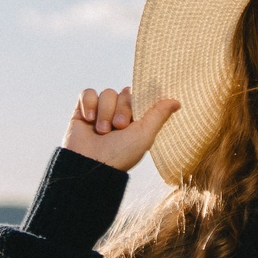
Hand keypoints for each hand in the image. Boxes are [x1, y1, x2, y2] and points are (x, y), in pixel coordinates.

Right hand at [65, 87, 180, 171]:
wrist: (90, 164)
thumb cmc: (120, 154)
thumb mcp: (145, 135)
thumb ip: (159, 115)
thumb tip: (176, 101)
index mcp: (134, 119)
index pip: (137, 96)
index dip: (133, 104)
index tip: (130, 122)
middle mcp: (117, 114)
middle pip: (122, 93)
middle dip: (120, 110)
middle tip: (117, 128)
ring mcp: (99, 112)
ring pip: (106, 93)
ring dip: (104, 112)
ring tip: (101, 131)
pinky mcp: (81, 111)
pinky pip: (87, 93)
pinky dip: (89, 104)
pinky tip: (89, 120)